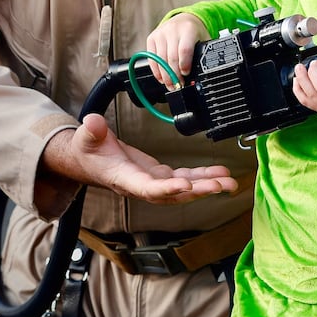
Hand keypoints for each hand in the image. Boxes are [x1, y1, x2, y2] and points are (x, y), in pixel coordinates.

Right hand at [46, 114, 237, 204]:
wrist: (88, 160)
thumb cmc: (87, 150)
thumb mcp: (86, 138)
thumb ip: (91, 131)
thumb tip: (93, 122)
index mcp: (124, 178)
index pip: (147, 187)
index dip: (166, 189)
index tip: (185, 185)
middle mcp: (141, 185)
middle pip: (172, 194)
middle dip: (198, 191)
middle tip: (221, 185)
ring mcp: (152, 181)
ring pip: (183, 189)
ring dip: (207, 186)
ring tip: (230, 183)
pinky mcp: (159, 175)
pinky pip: (184, 178)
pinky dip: (203, 177)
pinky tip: (220, 174)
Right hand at [143, 14, 208, 87]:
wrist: (184, 19)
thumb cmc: (195, 33)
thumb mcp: (202, 40)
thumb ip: (201, 54)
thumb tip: (198, 74)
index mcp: (188, 29)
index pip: (184, 50)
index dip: (184, 65)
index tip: (186, 74)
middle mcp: (173, 30)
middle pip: (171, 57)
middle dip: (174, 74)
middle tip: (179, 85)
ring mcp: (160, 33)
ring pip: (160, 60)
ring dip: (165, 76)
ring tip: (171, 85)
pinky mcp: (151, 38)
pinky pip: (152, 58)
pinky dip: (156, 71)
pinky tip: (162, 78)